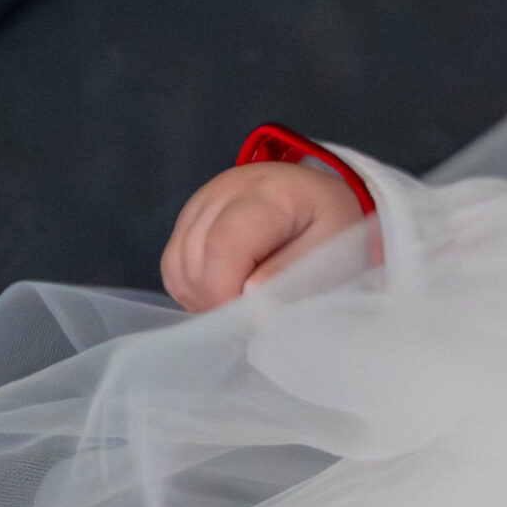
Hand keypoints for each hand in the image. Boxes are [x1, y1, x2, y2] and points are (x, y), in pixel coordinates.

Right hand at [161, 160, 365, 310]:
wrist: (320, 197)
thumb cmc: (332, 228)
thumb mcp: (331, 252)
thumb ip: (290, 275)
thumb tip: (247, 298)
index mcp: (270, 194)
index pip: (224, 246)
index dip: (226, 292)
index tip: (249, 317)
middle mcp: (227, 189)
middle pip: (195, 257)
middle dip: (216, 299)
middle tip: (248, 315)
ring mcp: (203, 199)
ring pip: (178, 261)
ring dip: (202, 295)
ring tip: (238, 302)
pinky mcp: (190, 214)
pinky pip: (173, 261)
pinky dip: (192, 285)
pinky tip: (222, 290)